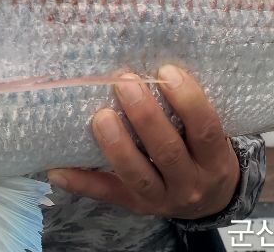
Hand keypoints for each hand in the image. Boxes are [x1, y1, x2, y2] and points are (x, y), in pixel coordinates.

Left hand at [48, 66, 238, 219]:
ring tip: (100, 116)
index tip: (166, 70)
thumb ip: (192, 110)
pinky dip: (82, 182)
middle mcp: (191, 182)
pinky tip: (58, 167)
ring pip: (137, 174)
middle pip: (167, 151)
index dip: (187, 100)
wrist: (212, 202)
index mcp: (215, 159)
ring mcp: (162, 198)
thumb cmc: (206, 153)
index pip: (204, 129)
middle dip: (144, 116)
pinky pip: (107, 194)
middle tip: (124, 83)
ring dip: (117, 145)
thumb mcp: (211, 135)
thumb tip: (156, 67)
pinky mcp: (136, 206)